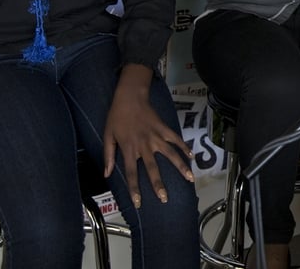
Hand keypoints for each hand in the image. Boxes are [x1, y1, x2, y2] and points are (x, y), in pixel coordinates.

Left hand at [102, 69, 193, 209]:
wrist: (130, 97)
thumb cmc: (116, 117)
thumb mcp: (107, 136)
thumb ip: (108, 156)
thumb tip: (107, 174)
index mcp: (129, 149)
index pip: (132, 173)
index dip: (135, 189)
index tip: (139, 203)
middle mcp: (144, 145)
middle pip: (153, 169)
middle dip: (159, 185)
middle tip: (165, 199)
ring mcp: (156, 137)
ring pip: (170, 155)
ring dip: (180, 168)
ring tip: (190, 179)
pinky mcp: (164, 129)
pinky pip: (176, 140)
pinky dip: (184, 148)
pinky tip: (192, 157)